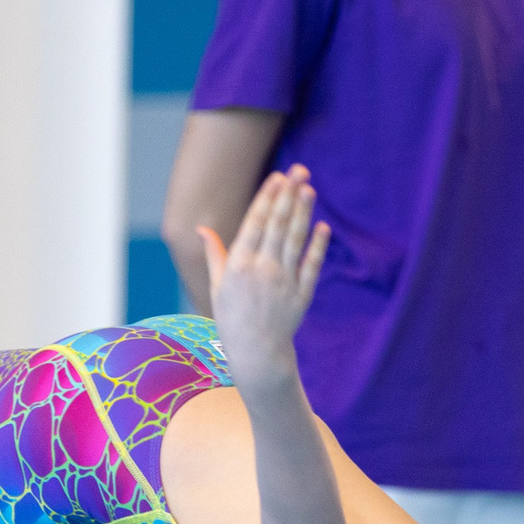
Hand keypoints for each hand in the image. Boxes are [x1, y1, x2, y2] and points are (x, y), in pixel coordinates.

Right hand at [199, 166, 329, 382]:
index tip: (277, 176)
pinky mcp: (302, 294)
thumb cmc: (232, 318)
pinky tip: (322, 225)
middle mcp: (262, 270)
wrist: (256, 353)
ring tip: (309, 188)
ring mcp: (284, 281)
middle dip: (288, 195)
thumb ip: (215, 254)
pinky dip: (317, 244)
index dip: (267, 198)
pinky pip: (312, 264)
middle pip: (278, 225)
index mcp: (238, 265)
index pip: (255, 223)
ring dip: (303, 212)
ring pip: (295, 239)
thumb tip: (201, 229)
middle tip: (299, 170)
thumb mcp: (218, 286)